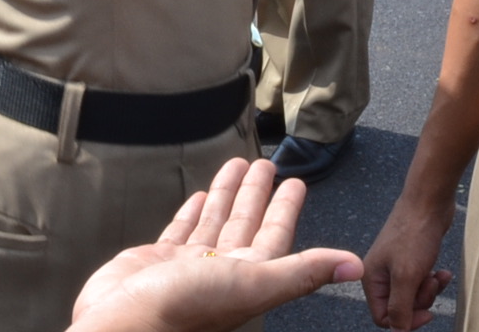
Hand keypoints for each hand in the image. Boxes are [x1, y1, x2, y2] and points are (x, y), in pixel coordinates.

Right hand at [67, 157, 360, 331]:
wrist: (123, 325)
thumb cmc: (187, 309)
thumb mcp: (253, 284)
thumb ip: (302, 272)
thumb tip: (355, 267)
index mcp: (247, 278)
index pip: (275, 237)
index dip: (286, 210)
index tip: (296, 182)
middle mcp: (220, 273)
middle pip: (246, 225)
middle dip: (258, 195)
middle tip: (267, 163)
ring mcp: (188, 269)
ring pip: (215, 223)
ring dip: (227, 196)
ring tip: (236, 165)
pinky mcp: (156, 263)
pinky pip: (180, 232)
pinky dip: (192, 213)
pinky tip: (200, 196)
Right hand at [362, 194, 456, 330]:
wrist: (429, 200)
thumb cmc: (414, 235)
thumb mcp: (406, 277)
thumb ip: (399, 308)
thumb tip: (397, 331)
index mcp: (372, 279)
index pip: (383, 317)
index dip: (405, 320)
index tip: (427, 313)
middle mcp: (381, 274)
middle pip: (401, 307)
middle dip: (420, 301)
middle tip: (430, 284)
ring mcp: (397, 265)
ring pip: (414, 295)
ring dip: (430, 290)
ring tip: (437, 274)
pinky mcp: (413, 258)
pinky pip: (423, 281)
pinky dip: (435, 279)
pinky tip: (444, 271)